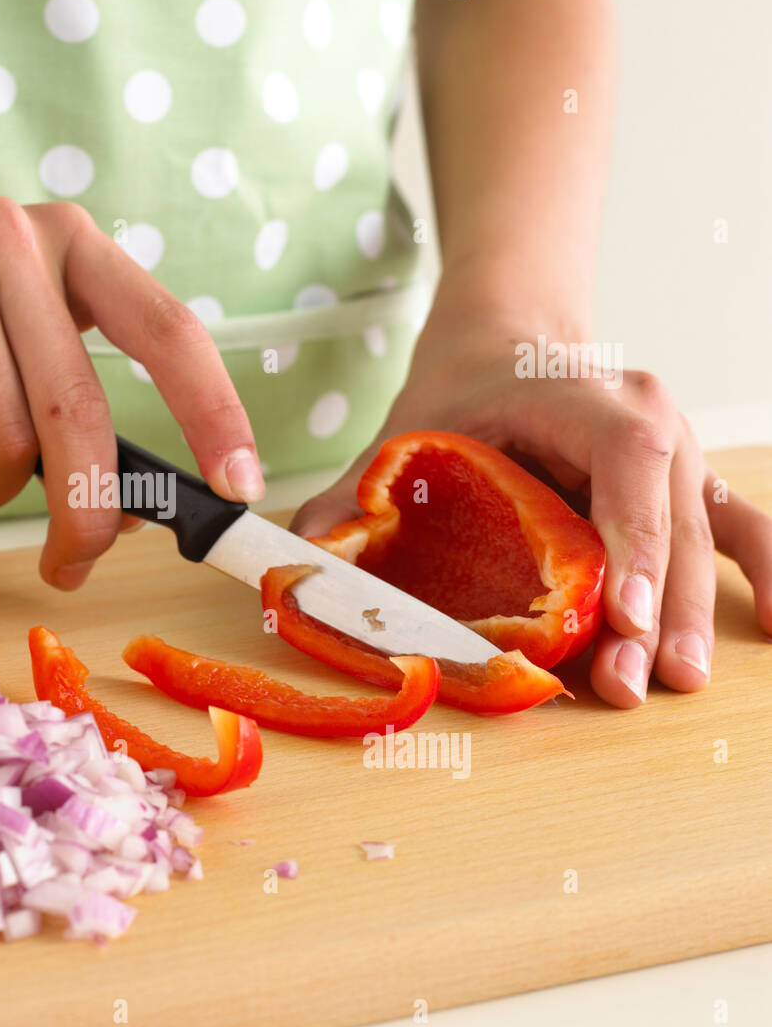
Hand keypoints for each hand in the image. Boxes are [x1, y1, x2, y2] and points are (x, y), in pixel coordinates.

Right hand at [0, 197, 262, 588]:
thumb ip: (65, 393)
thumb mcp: (2, 327)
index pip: (169, 330)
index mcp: (68, 242)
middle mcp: (16, 242)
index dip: (215, 414)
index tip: (240, 486)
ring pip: (6, 440)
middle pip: (81, 413)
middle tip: (72, 560)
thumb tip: (128, 507)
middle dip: (85, 510)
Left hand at [292, 324, 771, 706]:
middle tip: (630, 683)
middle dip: (652, 611)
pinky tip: (765, 627)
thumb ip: (357, 491)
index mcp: (592, 400)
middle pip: (668, 523)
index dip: (631, 541)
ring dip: (692, 613)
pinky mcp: (689, 488)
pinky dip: (762, 574)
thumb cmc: (466, 388)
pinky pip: (742, 532)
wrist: (509, 343)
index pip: (629, 466)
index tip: (620, 615)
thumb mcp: (410, 429)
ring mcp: (682, 457)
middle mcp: (654, 423)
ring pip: (703, 540)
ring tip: (674, 680)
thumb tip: (301, 552)